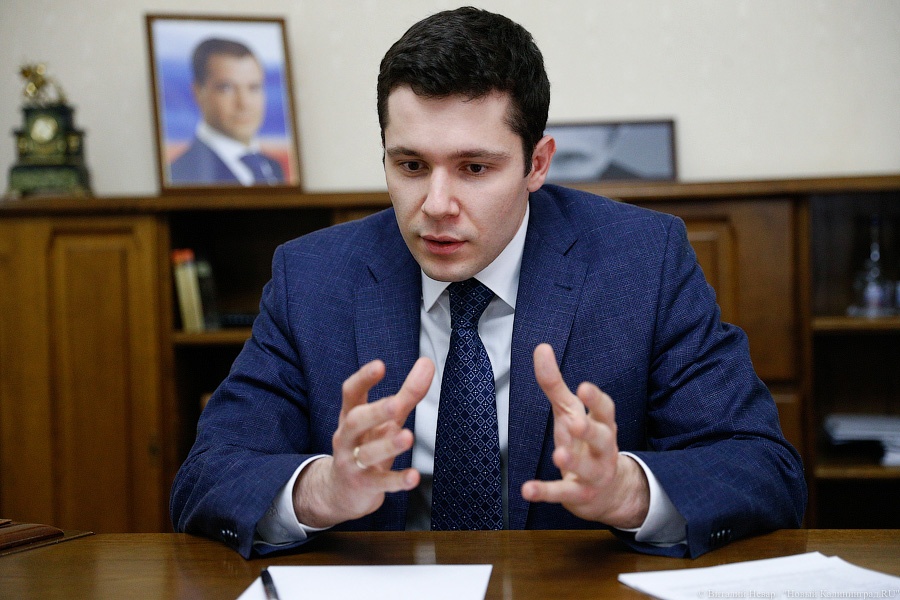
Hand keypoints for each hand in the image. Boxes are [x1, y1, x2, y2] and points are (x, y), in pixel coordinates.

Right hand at [292, 357, 433, 527]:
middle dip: (375, 412)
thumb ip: (406, 393)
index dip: (363, 379)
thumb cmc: (367, 445)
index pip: (351, 393)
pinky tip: (414, 477)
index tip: (380, 365)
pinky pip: (381, 483)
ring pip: (367, 453)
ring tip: (408, 437)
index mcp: (351, 416)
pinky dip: (397, 481)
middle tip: (396, 403)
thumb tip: (427, 363)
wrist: (341, 492)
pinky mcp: (364, 486)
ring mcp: (353, 463)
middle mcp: (347, 438)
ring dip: (388, 445)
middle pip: (355, 421)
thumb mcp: (386, 420)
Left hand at [521, 344, 649, 528]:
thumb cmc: (585, 442)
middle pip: (602, 438)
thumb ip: (555, 383)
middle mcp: (603, 449)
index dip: (596, 400)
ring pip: (586, 467)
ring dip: (573, 460)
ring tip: (558, 454)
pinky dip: (546, 492)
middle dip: (590, 430)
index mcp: (603, 425)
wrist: (608, 491)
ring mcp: (594, 473)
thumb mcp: (569, 411)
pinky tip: (527, 490)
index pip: (606, 410)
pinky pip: (563, 493)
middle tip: (575, 422)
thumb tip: (541, 347)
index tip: (584, 387)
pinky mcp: (580, 494)